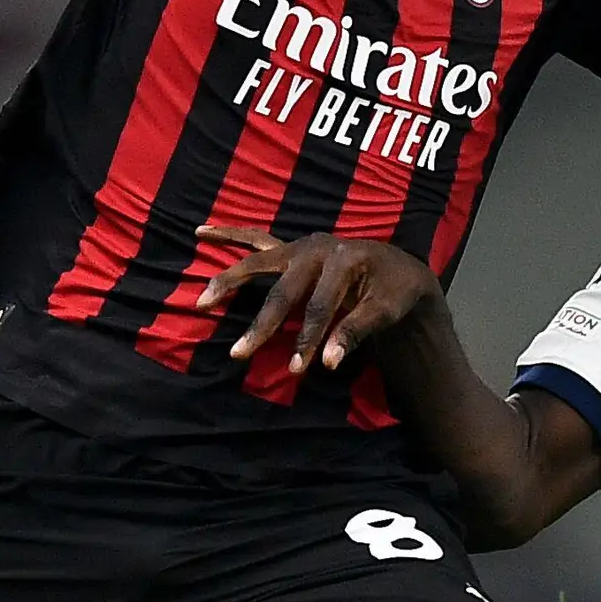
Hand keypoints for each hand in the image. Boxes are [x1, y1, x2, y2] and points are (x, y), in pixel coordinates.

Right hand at [195, 224, 439, 374]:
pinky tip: (201, 232)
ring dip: (229, 279)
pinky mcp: (291, 249)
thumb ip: (356, 332)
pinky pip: (254, 239)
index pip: (321, 306)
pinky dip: (229, 235)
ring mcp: (301, 245)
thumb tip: (327, 362)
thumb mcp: (386, 311)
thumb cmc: (394, 290)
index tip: (299, 369)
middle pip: (284, 289)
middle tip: (239, 354)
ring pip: (258, 260)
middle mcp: (317, 247)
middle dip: (262, 324)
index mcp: (345, 259)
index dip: (310, 338)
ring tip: (203, 300)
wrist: (398, 267)